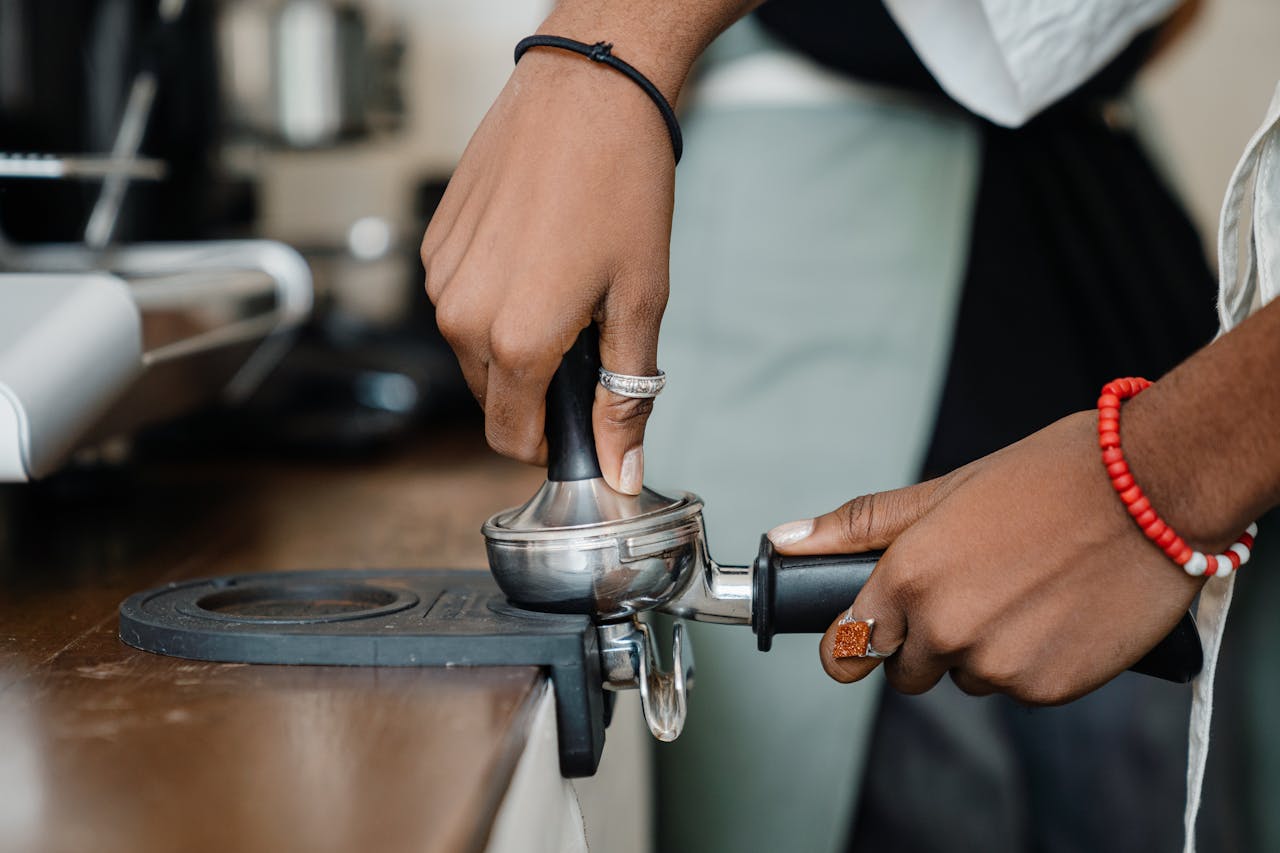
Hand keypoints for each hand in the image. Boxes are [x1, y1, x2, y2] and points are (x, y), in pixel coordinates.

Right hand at [421, 49, 675, 493]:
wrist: (586, 91)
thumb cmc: (621, 185)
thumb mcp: (640, 300)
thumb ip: (626, 394)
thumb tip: (624, 466)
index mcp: (514, 341)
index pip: (511, 438)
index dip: (551, 442)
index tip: (582, 421)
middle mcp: (462, 316)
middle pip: (493, 399)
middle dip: (538, 390)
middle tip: (588, 339)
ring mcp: (442, 278)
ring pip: (474, 350)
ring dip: (514, 341)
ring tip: (564, 285)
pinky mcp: (435, 244)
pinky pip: (461, 301)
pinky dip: (495, 297)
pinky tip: (535, 253)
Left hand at [768, 411, 1206, 704]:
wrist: (1153, 488)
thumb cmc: (1046, 477)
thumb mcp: (943, 491)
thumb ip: (858, 527)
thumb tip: (784, 542)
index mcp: (908, 579)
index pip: (846, 650)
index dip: (855, 643)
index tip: (869, 634)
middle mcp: (945, 630)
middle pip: (908, 669)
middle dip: (927, 639)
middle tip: (973, 585)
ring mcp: (999, 666)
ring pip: (966, 678)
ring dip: (983, 648)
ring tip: (1024, 588)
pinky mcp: (1050, 688)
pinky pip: (1020, 687)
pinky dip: (1032, 660)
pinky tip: (1057, 610)